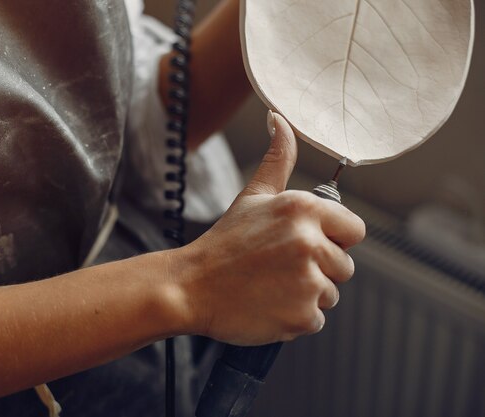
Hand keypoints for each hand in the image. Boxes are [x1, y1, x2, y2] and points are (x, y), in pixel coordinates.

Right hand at [174, 112, 365, 345]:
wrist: (190, 287)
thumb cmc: (223, 242)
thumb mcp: (252, 196)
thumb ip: (277, 159)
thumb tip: (280, 119)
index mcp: (304, 210)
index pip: (355, 229)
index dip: (332, 238)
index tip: (303, 243)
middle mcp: (311, 242)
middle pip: (344, 265)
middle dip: (318, 269)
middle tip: (278, 267)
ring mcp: (308, 282)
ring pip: (330, 293)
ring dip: (306, 294)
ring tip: (270, 285)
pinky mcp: (302, 315)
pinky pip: (315, 318)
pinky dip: (295, 317)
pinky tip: (268, 304)